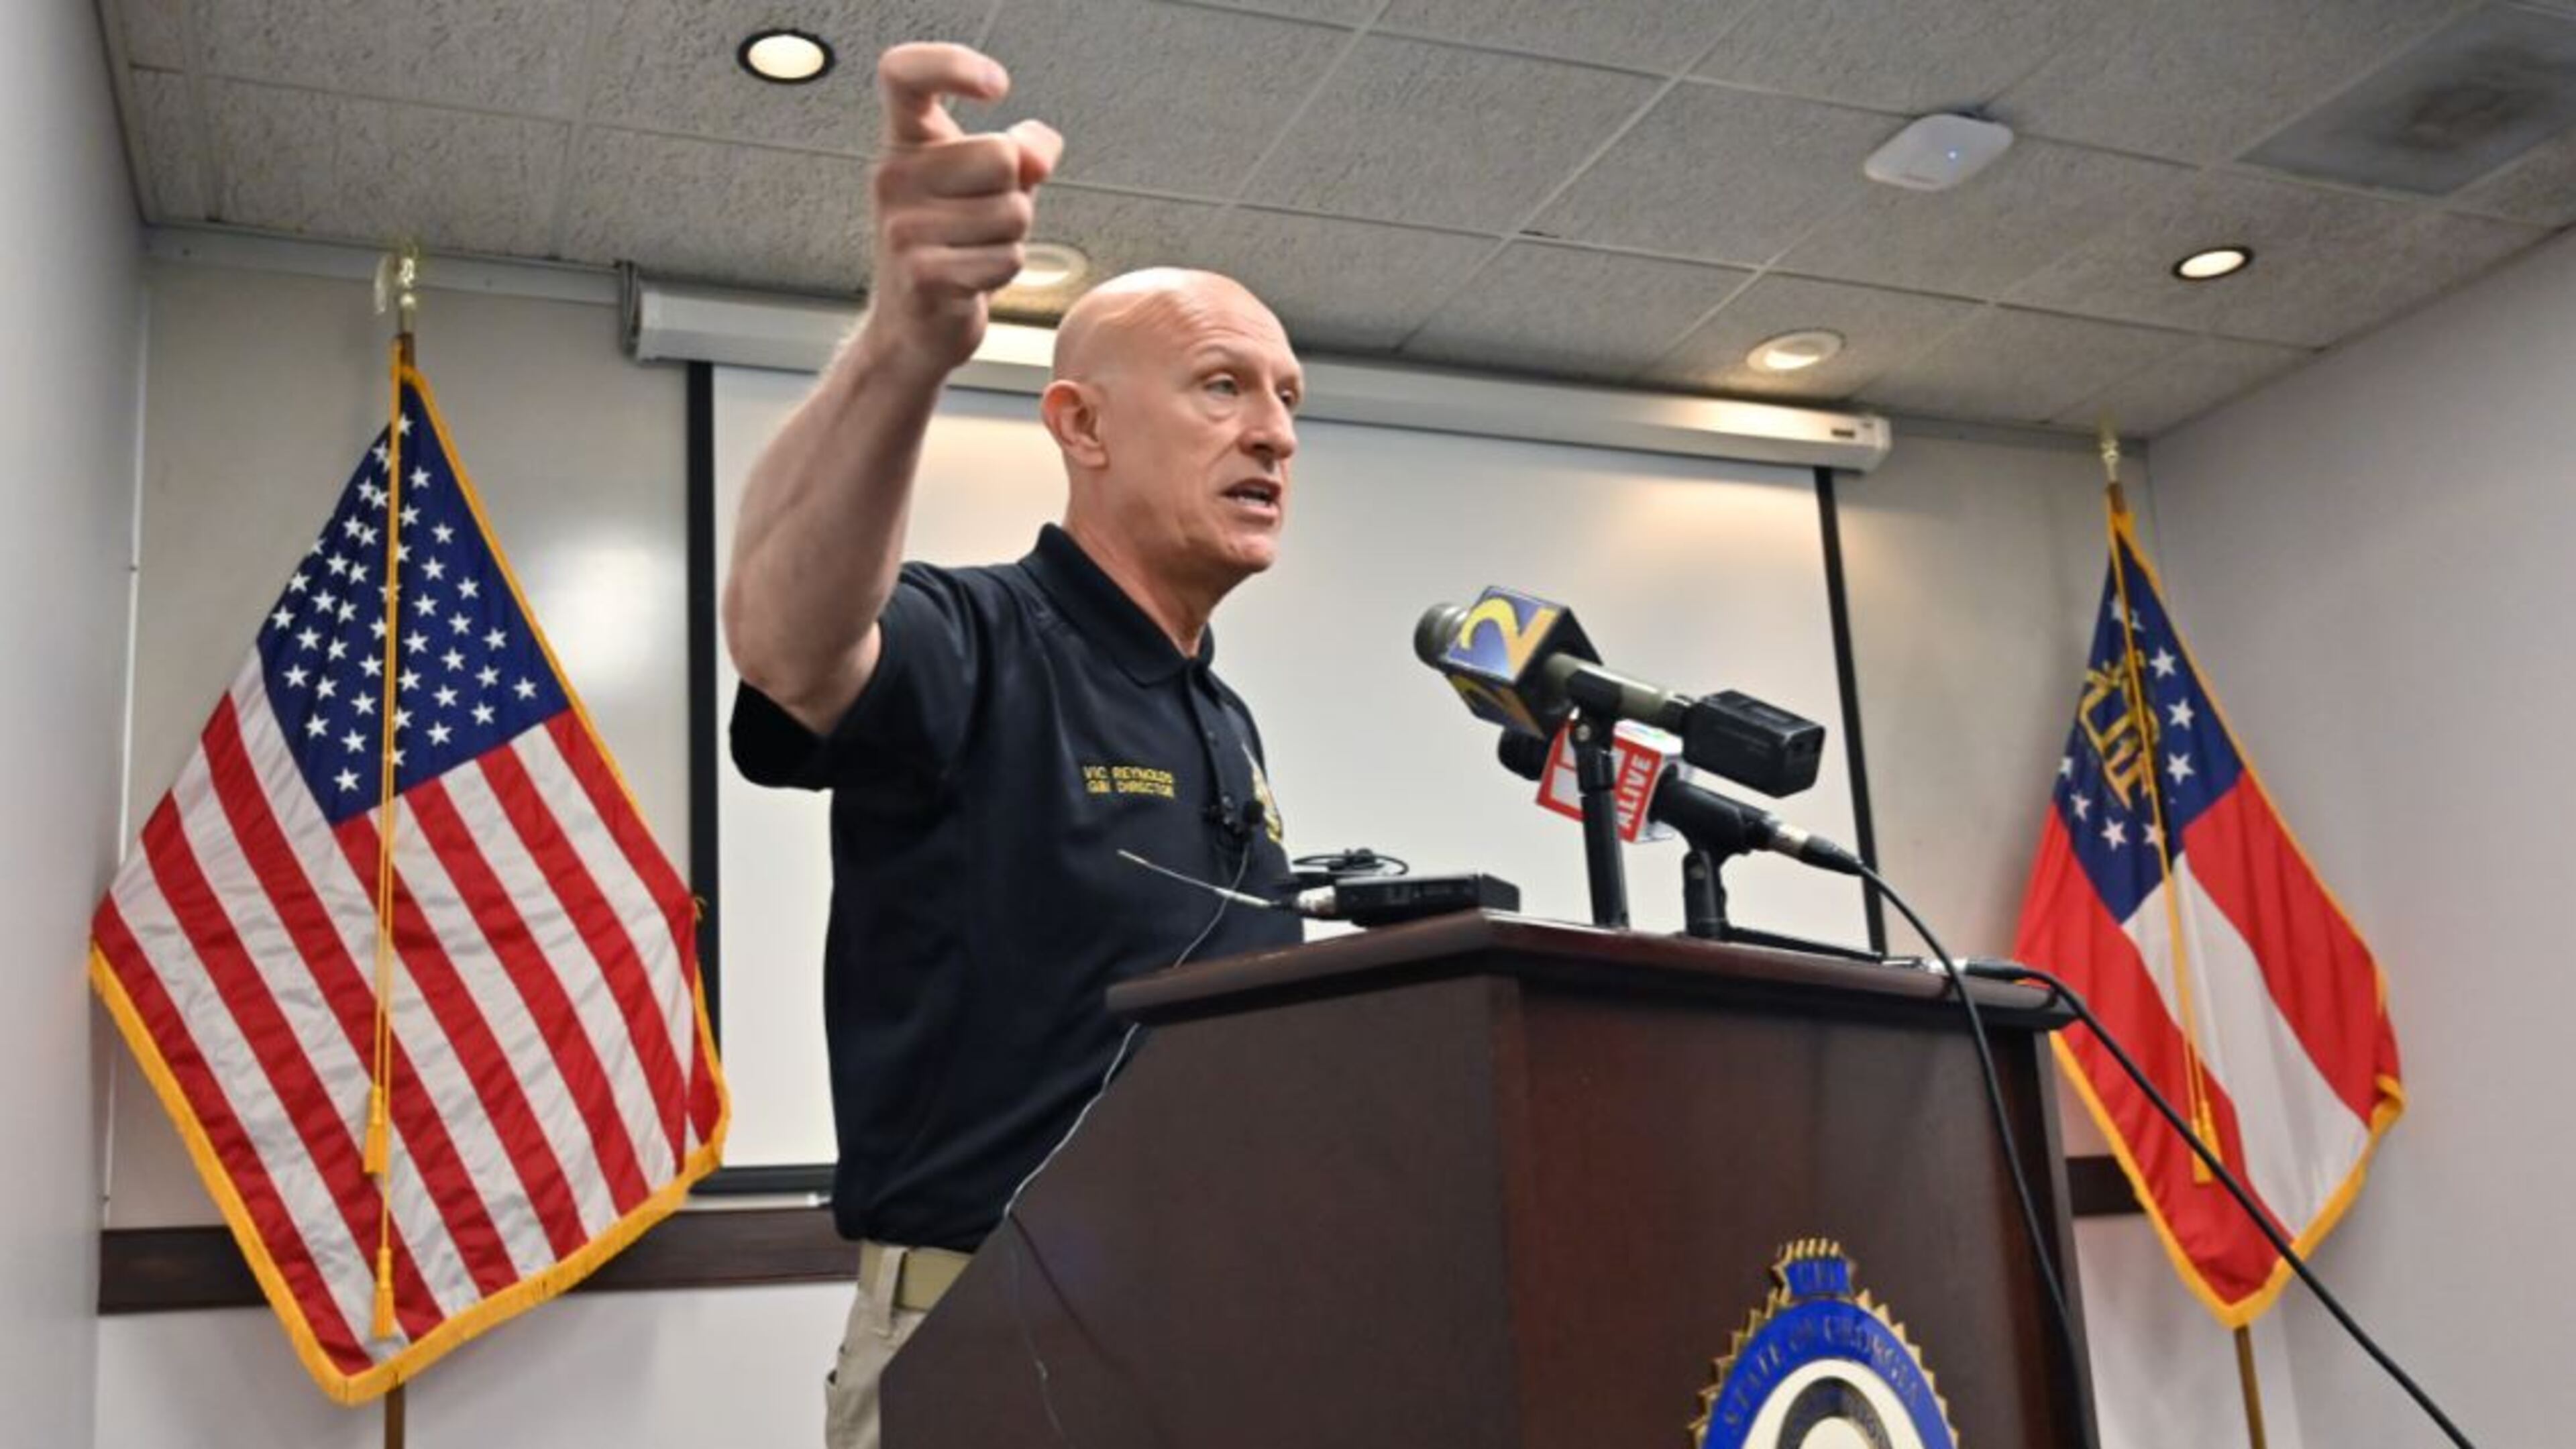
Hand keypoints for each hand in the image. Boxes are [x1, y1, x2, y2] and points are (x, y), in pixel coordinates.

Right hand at [864, 43, 1062, 372]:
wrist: (912, 327)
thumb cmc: (952, 245)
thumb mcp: (988, 187)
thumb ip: (1021, 152)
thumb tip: (1039, 148)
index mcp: (905, 144)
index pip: (905, 74)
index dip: (952, 64)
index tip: (996, 85)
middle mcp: (893, 177)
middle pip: (1001, 156)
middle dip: (1014, 192)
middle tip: (981, 221)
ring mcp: (903, 227)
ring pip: (1012, 213)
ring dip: (1011, 238)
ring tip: (974, 251)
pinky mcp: (924, 274)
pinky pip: (1007, 258)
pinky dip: (1004, 271)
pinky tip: (971, 280)